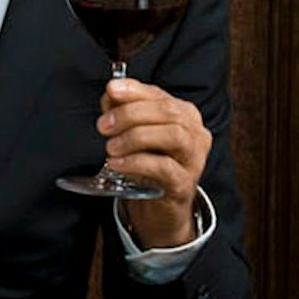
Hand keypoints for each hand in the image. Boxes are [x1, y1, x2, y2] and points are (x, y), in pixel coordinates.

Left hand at [98, 76, 210, 247]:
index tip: (112, 90)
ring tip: (110, 147)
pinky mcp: (184, 184)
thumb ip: (122, 110)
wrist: (157, 207)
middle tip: (103, 126)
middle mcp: (195, 134)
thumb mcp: (133, 133)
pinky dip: (136, 162)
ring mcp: (194, 159)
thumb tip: (111, 93)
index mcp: (184, 115)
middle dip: (131, 114)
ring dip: (135, 137)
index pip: (161, 96)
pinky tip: (116, 163)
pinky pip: (164, 167)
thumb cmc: (146, 164)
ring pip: (173, 135)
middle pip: (168, 112)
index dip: (135, 91)